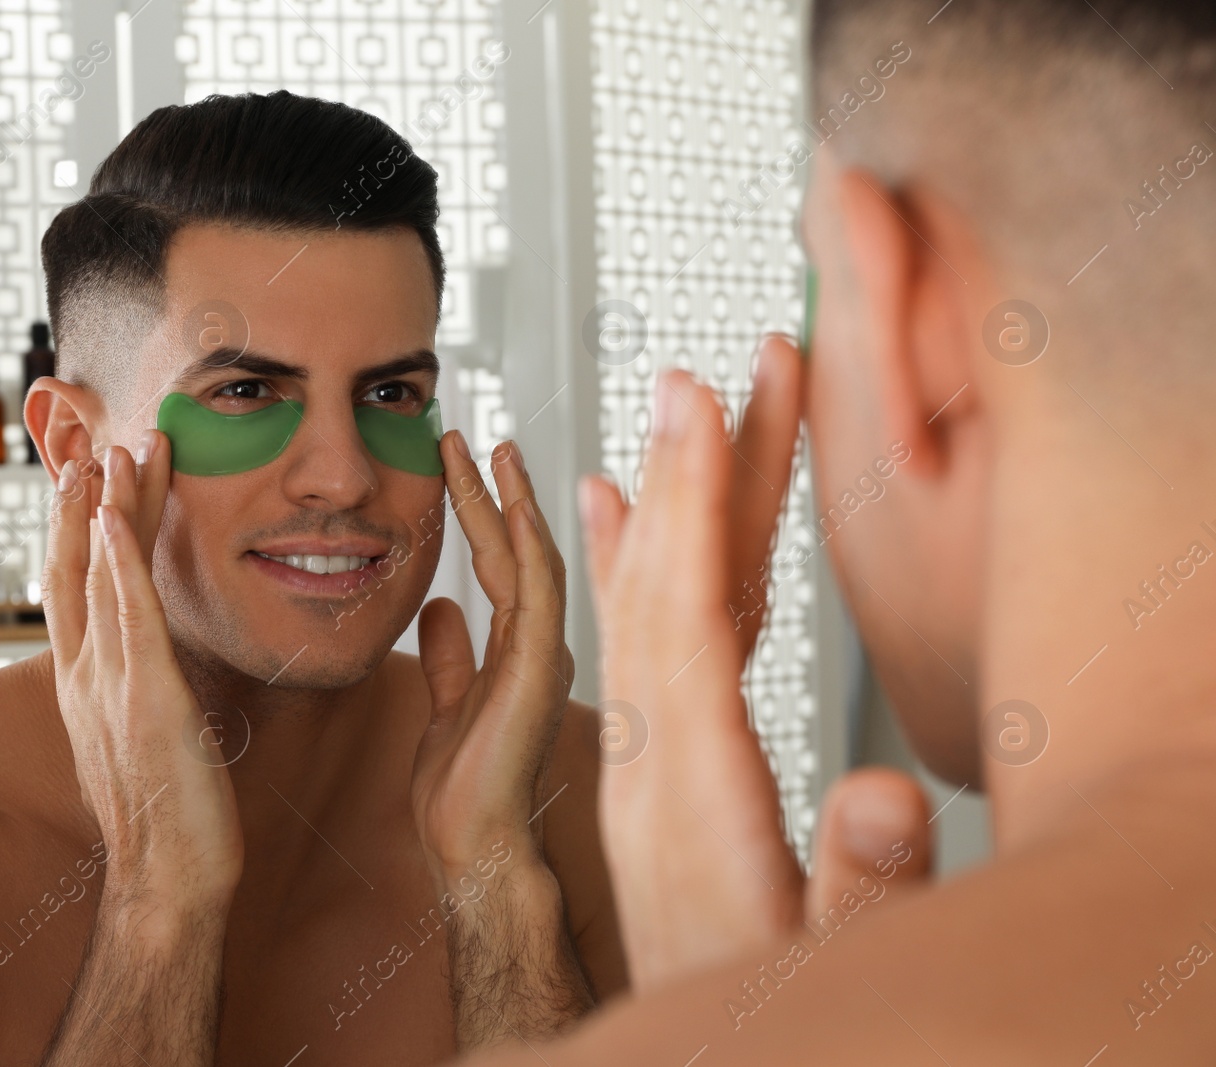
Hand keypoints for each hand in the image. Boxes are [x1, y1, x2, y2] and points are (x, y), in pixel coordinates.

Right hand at [43, 438, 242, 911]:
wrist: (167, 882)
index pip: (74, 587)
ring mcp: (108, 685)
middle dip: (77, 502)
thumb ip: (138, 692)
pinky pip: (127, 614)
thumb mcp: (145, 737)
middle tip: (88, 439)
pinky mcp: (145, 698)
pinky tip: (112, 512)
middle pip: (72, 567)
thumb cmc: (168, 816)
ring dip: (103, 507)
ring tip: (110, 449)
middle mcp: (85, 676)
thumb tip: (151, 665)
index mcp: (85, 684)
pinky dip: (114, 559)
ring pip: (98, 577)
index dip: (75, 528)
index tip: (86, 475)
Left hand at [411, 432, 592, 1048]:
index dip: (480, 510)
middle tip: (469, 433)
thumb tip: (437, 608)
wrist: (474, 849)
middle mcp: (541, 647)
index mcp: (518, 652)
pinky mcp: (543, 671)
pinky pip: (539, 595)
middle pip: (519, 549)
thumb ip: (446, 657)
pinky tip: (513, 504)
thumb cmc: (461, 794)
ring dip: (511, 500)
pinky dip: (528, 546)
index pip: (501, 564)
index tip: (458, 461)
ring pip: (535, 559)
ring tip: (490, 447)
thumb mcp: (442, 705)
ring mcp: (547, 656)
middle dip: (494, 489)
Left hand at [578, 337, 931, 990]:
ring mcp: (651, 763)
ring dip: (678, 507)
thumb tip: (883, 795)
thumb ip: (860, 883)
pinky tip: (626, 520)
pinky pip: (646, 649)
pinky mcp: (664, 771)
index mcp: (692, 794)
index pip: (682, 616)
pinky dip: (645, 571)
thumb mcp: (834, 960)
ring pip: (655, 608)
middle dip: (690, 474)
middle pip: (664, 590)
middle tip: (710, 370)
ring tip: (689, 416)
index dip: (691, 504)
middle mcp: (652, 763)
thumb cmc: (770, 1011)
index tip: (691, 404)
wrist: (702, 1051)